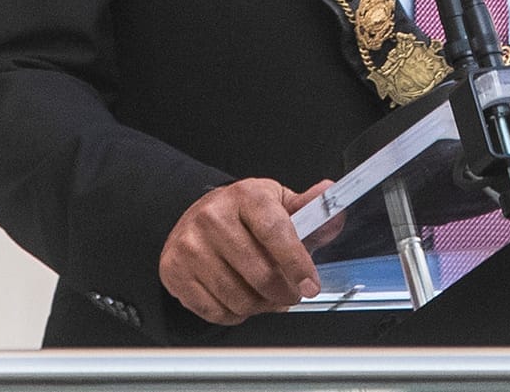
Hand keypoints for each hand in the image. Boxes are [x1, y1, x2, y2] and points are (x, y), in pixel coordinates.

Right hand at [158, 177, 329, 324]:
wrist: (196, 216)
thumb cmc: (242, 213)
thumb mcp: (277, 203)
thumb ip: (310, 211)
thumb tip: (335, 208)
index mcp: (246, 196)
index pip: (275, 232)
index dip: (297, 263)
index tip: (311, 285)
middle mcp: (213, 217)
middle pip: (259, 273)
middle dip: (284, 293)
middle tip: (291, 294)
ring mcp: (190, 245)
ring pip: (238, 297)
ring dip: (260, 306)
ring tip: (265, 295)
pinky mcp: (174, 270)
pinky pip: (215, 311)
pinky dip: (234, 313)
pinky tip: (238, 297)